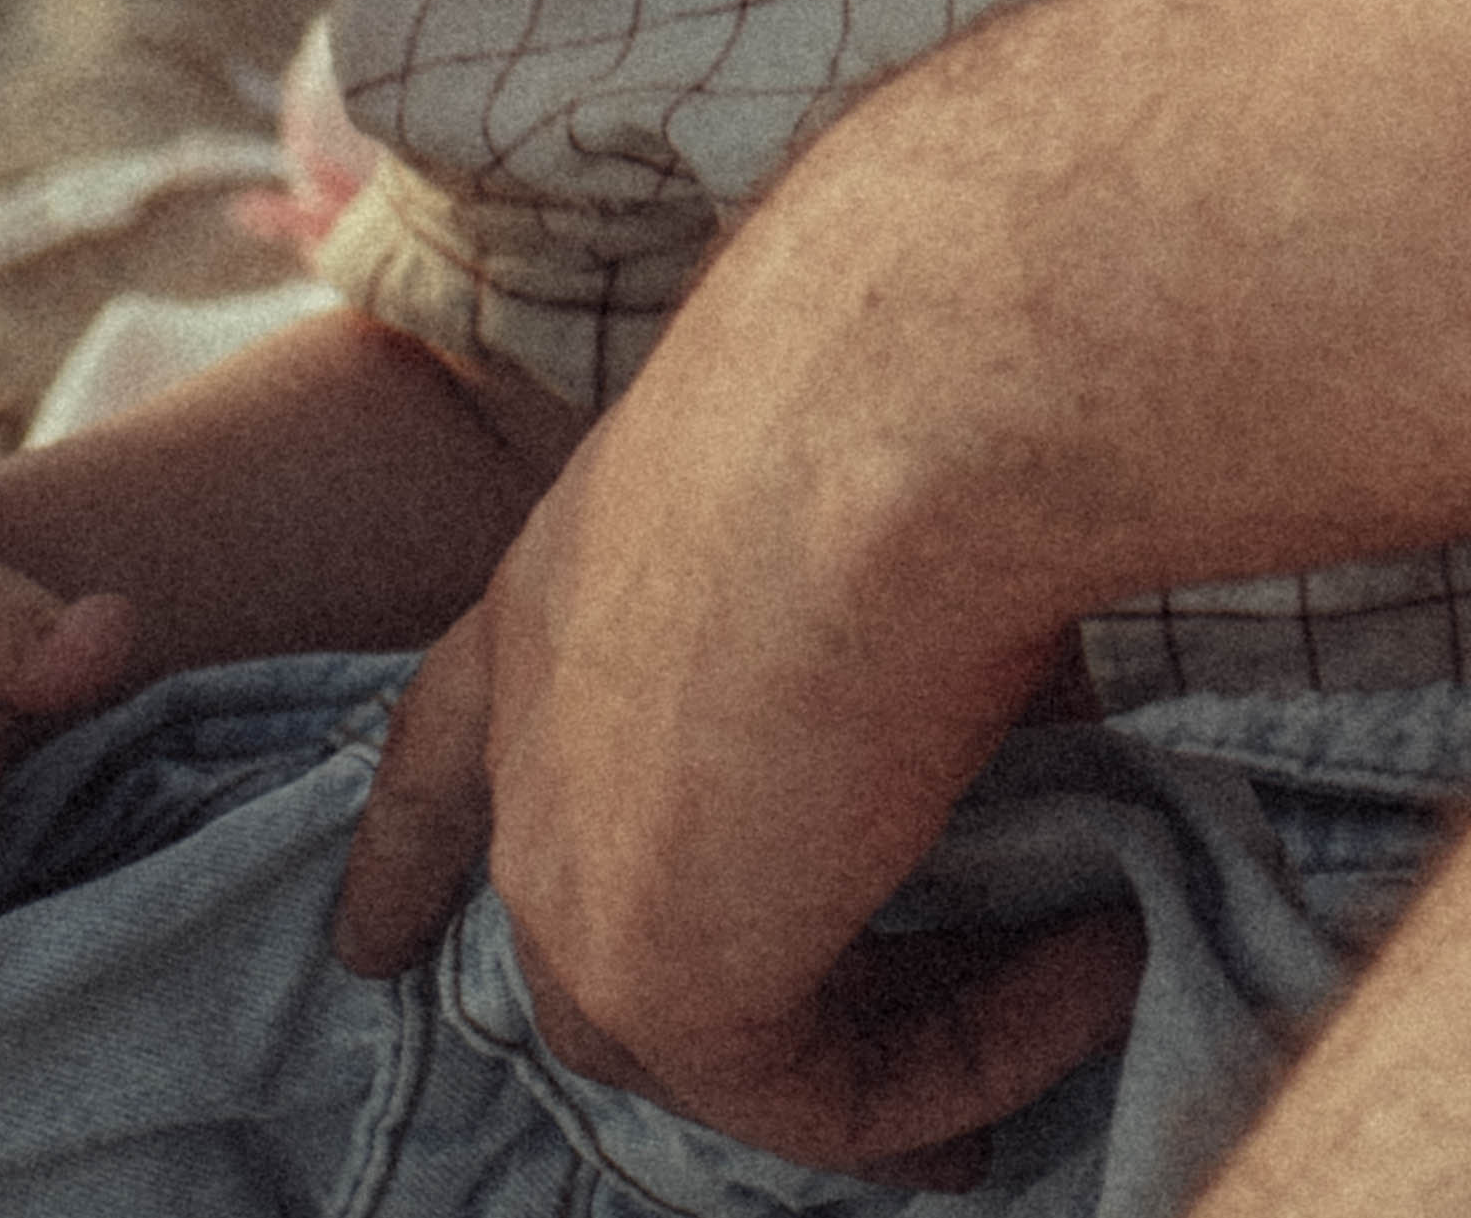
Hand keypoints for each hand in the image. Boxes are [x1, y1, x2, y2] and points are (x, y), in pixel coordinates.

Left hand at [335, 386, 1141, 1168]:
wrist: (919, 388)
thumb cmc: (920, 381)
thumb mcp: (863, 503)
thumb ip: (873, 631)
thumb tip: (999, 708)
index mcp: (565, 576)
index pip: (450, 734)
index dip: (418, 848)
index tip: (368, 946)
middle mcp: (540, 720)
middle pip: (579, 922)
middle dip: (715, 998)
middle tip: (900, 1059)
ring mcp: (575, 863)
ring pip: (711, 1029)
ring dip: (904, 1028)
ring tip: (1077, 975)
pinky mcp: (665, 978)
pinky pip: (823, 1089)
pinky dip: (972, 1052)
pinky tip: (1101, 959)